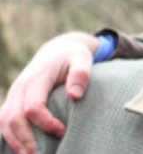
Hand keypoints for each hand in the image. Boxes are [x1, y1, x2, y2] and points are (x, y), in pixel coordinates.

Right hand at [0, 32, 98, 153]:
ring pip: (3, 122)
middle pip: (13, 118)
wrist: (57, 50)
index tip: (63, 131)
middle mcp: (20, 87)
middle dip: (25, 139)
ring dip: (14, 141)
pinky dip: (8, 136)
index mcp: (37, 78)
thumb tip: (75, 96)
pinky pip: (2, 120)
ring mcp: (14, 94)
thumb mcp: (82, 58)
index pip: (33, 107)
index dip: (46, 123)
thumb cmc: (72, 56)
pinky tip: (20, 148)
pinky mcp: (13, 100)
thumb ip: (81, 74)